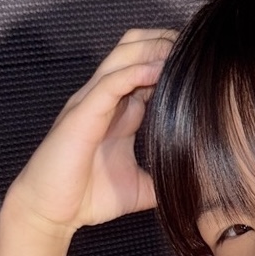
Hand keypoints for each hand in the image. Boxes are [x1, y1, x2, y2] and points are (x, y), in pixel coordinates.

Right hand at [5, 29, 176, 237]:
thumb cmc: (88, 198)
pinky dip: (134, 73)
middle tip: (196, 49)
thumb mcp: (139, 189)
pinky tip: (158, 70)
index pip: (149, 71)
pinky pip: (110, 83)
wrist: (50, 212)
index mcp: (121, 112)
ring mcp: (92, 102)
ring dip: (152, 50)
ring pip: (122, 57)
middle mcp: (106, 100)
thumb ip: (164, 182)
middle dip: (164, 43)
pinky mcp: (82, 113)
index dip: (173, 63)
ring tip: (181, 50)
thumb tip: (196, 192)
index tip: (203, 66)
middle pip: (135, 50)